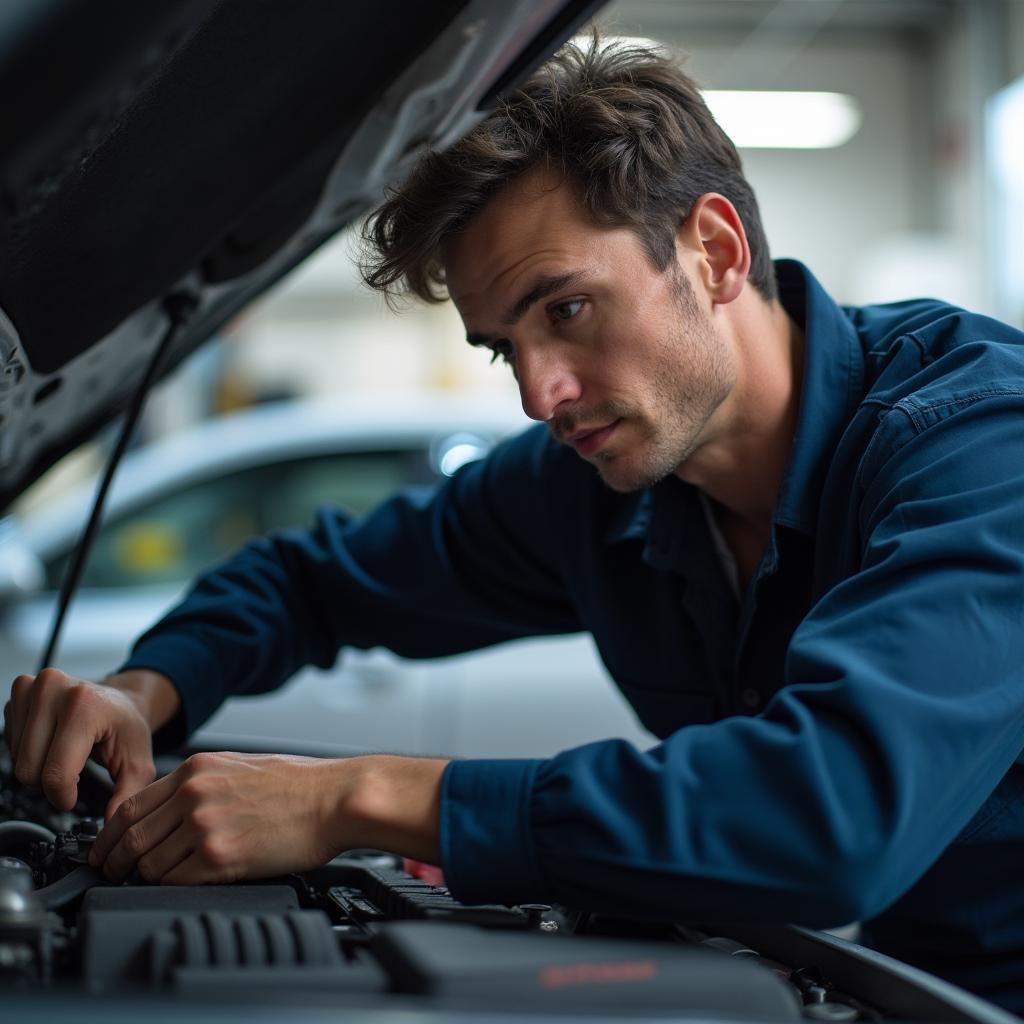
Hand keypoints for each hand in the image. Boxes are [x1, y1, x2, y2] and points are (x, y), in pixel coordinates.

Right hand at [3, 668, 164, 817]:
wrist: (122, 700)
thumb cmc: (128, 728)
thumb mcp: (137, 764)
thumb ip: (126, 797)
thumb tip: (111, 826)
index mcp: (86, 706)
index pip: (55, 773)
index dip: (62, 796)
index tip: (73, 798)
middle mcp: (55, 689)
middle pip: (29, 770)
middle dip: (51, 782)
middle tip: (75, 771)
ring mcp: (35, 686)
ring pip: (17, 759)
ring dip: (39, 766)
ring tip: (67, 753)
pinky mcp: (21, 690)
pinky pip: (10, 742)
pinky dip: (29, 750)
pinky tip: (52, 740)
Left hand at [90, 751, 448, 884]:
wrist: (337, 798)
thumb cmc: (302, 784)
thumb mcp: (241, 766)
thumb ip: (202, 783)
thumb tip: (172, 808)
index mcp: (198, 770)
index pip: (131, 804)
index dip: (109, 833)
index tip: (107, 847)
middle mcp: (194, 794)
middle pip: (129, 836)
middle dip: (114, 861)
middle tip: (113, 874)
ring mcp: (204, 825)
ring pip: (148, 864)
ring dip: (144, 878)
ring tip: (151, 884)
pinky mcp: (220, 857)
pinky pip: (174, 882)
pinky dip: (172, 888)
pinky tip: (182, 885)